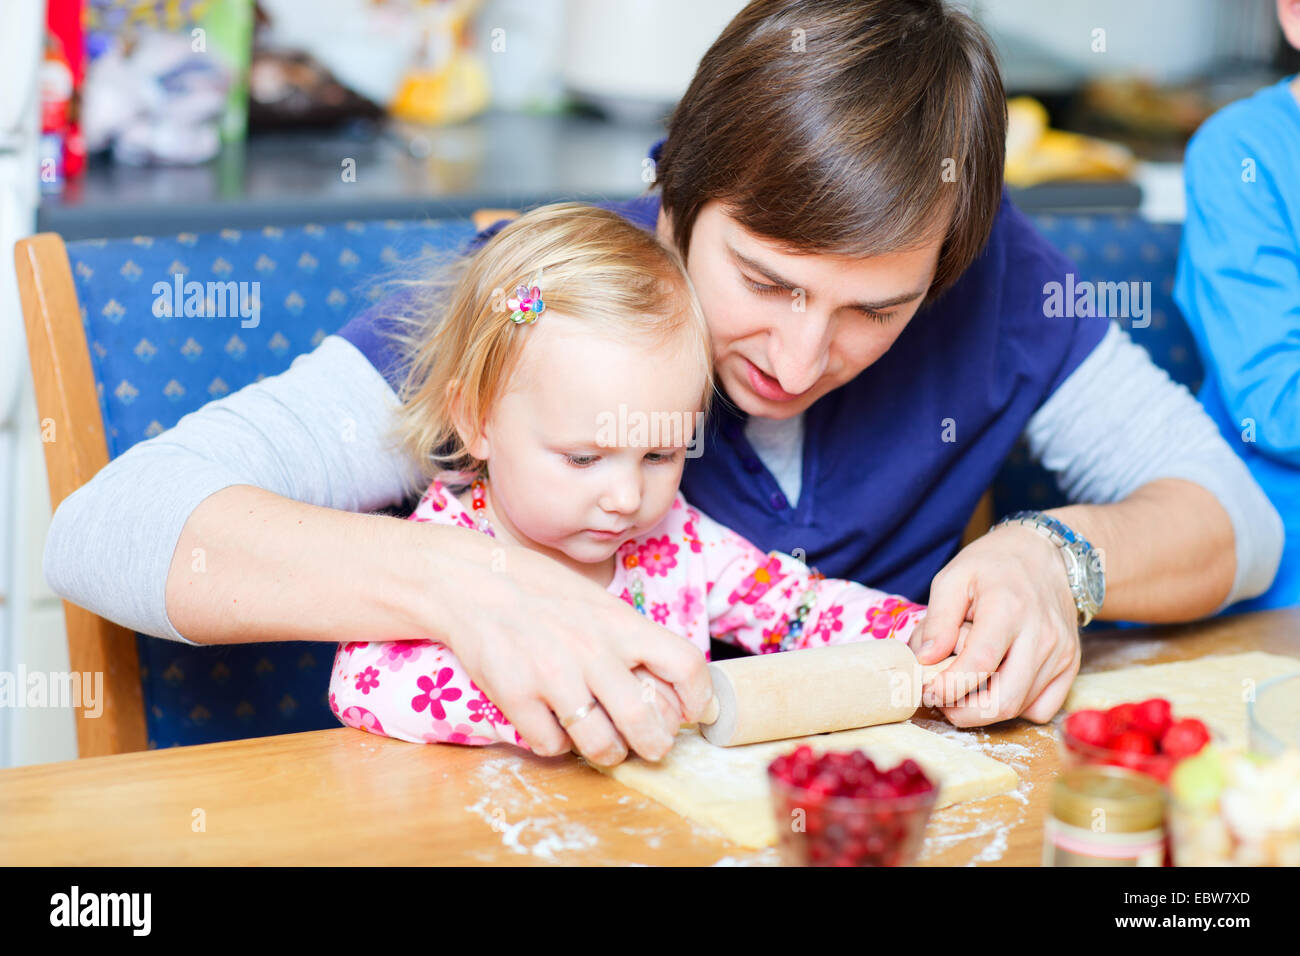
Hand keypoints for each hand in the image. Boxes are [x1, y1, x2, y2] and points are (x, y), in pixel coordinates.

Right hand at [438, 542, 711, 765]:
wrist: (470, 582)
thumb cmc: (540, 590)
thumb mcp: (596, 601)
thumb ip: (629, 638)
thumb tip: (668, 681)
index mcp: (620, 623)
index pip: (684, 663)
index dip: (699, 696)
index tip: (694, 712)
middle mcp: (592, 650)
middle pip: (646, 720)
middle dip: (655, 744)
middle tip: (651, 745)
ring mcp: (553, 676)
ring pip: (601, 743)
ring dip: (609, 752)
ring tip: (604, 744)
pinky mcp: (516, 696)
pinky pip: (552, 744)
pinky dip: (557, 744)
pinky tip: (554, 725)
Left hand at [910, 523, 1081, 725]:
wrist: (1045, 555)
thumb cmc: (993, 565)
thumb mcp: (954, 578)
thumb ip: (937, 620)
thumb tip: (924, 659)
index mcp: (1008, 609)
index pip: (981, 664)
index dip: (950, 687)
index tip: (927, 691)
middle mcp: (1041, 635)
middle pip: (1005, 699)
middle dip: (965, 712)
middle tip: (941, 702)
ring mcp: (1061, 653)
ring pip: (1021, 707)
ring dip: (986, 710)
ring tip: (965, 687)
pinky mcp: (1070, 665)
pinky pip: (1042, 708)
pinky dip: (1016, 708)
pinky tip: (998, 686)